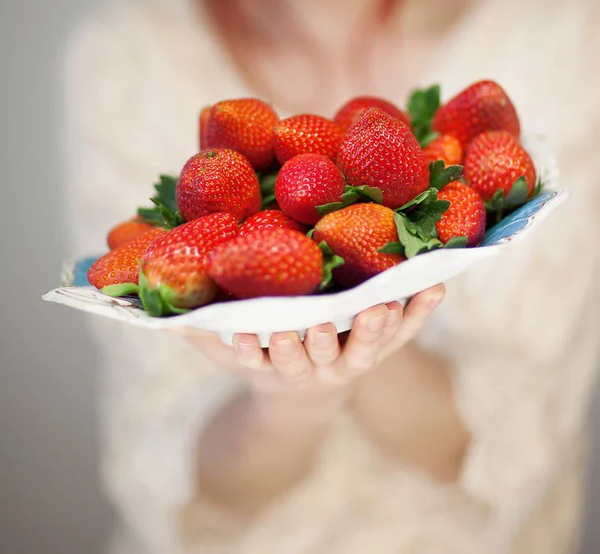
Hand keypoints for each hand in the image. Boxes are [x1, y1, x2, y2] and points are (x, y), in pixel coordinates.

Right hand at [174, 284, 444, 396]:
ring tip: (380, 306)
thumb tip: (156, 310)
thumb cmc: (266, 362)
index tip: (248, 338)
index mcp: (278, 369)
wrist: (308, 396)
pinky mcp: (380, 349)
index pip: (264, 363)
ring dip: (373, 330)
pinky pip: (405, 335)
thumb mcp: (231, 353)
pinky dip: (418, 314)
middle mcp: (318, 369)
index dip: (256, 353)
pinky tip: (434, 288)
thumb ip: (202, 332)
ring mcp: (353, 361)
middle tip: (315, 325)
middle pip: (318, 359)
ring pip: (367, 350)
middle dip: (316, 343)